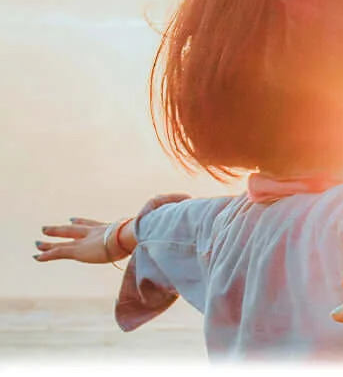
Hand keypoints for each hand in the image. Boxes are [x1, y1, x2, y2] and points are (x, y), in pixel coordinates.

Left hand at [33, 193, 190, 263]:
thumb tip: (191, 203)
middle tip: (54, 225)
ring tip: (36, 240)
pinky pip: (61, 253)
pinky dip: (48, 253)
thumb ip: (175, 212)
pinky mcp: (83, 250)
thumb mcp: (168, 220)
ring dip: (51, 239)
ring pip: (66, 238)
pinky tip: (36, 255)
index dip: (86, 220)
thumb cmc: (158, 228)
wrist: (145, 232)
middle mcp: (100, 231)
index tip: (74, 218)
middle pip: (80, 228)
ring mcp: (90, 240)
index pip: (99, 224)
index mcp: (116, 227)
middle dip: (67, 227)